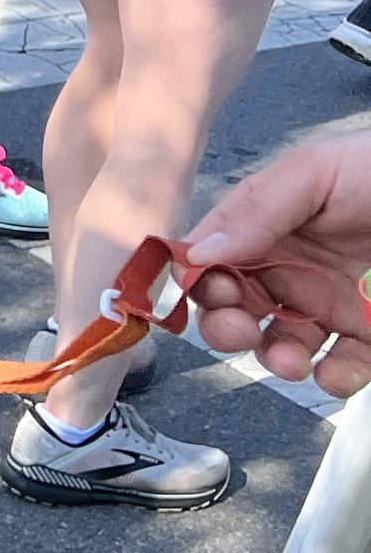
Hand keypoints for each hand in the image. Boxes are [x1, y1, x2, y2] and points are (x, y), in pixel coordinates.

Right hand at [176, 146, 370, 396]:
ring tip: (289, 361)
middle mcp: (292, 268)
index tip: (205, 291)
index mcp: (267, 227)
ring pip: (282, 346)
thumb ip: (257, 211)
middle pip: (236, 310)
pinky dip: (333, 380)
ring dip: (275, 360)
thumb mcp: (316, 173)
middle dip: (226, 327)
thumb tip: (200, 253)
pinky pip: (342, 368)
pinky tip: (333, 372)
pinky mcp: (367, 334)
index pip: (212, 259)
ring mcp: (328, 304)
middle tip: (238, 329)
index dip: (198, 279)